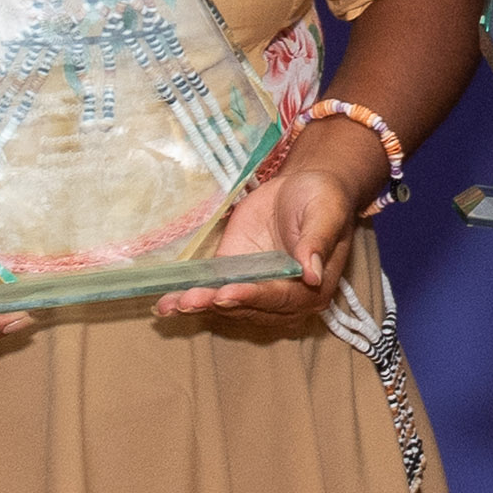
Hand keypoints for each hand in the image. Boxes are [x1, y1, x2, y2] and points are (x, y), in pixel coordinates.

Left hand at [154, 117, 391, 334]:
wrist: (302, 185)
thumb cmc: (323, 198)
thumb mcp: (326, 212)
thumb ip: (317, 242)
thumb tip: (312, 274)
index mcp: (313, 289)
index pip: (280, 298)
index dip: (253, 297)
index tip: (227, 293)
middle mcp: (284, 298)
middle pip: (249, 307)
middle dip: (218, 303)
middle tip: (191, 300)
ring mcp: (257, 288)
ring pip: (227, 304)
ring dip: (200, 304)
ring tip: (173, 304)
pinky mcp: (235, 275)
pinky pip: (213, 289)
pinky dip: (190, 297)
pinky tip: (166, 303)